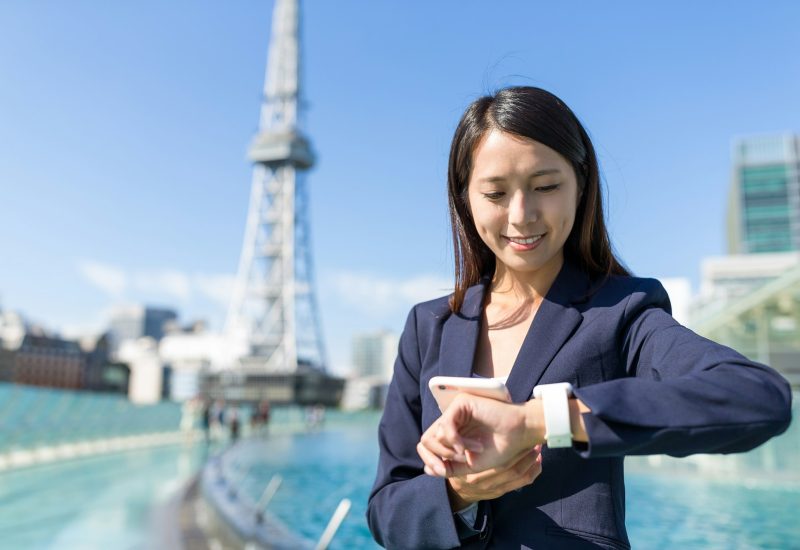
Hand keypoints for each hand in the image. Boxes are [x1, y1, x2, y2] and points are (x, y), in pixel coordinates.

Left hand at [417, 393, 544, 477]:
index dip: (430, 460)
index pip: (427, 445)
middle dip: (441, 456)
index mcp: (451, 433)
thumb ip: (449, 468)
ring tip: (472, 451)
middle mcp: (450, 421)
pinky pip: (446, 426)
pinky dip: (456, 441)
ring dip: (453, 450)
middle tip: (462, 460)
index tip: (443, 470)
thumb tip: (427, 469)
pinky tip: (471, 447)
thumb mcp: (470, 465)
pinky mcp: (460, 404)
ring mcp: (454, 411)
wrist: (518, 437)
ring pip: (434, 435)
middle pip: (426, 440)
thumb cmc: (498, 449)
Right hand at [446, 445, 542, 509]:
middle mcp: (485, 482)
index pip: (499, 463)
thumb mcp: (457, 454)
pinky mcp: (502, 492)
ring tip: (538, 449)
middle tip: (534, 442)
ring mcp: (495, 489)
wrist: (458, 490)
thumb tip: (477, 423)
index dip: (514, 451)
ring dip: (531, 462)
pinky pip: (522, 482)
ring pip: (519, 476)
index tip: (521, 437)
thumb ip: (465, 442)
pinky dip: (533, 472)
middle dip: (525, 455)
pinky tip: (538, 462)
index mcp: (474, 472)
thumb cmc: (460, 463)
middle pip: (512, 469)